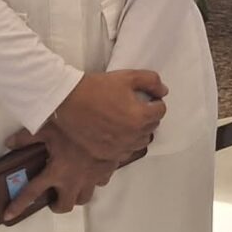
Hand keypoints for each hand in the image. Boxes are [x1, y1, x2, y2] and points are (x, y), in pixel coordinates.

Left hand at [6, 126, 117, 217]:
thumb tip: (9, 143)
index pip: (32, 192)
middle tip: (54, 197)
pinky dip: (94, 180)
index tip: (8, 216)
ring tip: (72, 186)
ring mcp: (91, 179)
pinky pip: (100, 183)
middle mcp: (73, 181)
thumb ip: (27, 137)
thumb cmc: (75, 126)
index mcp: (56, 172)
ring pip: (83, 198)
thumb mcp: (47, 127)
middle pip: (65, 206)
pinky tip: (92, 171)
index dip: (18, 205)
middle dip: (57, 205)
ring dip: (75, 195)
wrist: (109, 125)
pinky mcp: (106, 172)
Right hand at [46, 70, 166, 161]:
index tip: (147, 97)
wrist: (67, 101)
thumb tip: (163, 91)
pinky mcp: (106, 154)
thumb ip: (151, 81)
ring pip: (140, 141)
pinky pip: (125, 152)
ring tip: (127, 119)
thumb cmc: (97, 87)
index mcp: (140, 117)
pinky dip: (125, 143)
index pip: (160, 111)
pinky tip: (116, 132)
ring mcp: (118, 148)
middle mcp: (132, 136)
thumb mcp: (127, 77)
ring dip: (139, 131)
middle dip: (148, 116)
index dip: (155, 102)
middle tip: (136, 106)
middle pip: (152, 127)